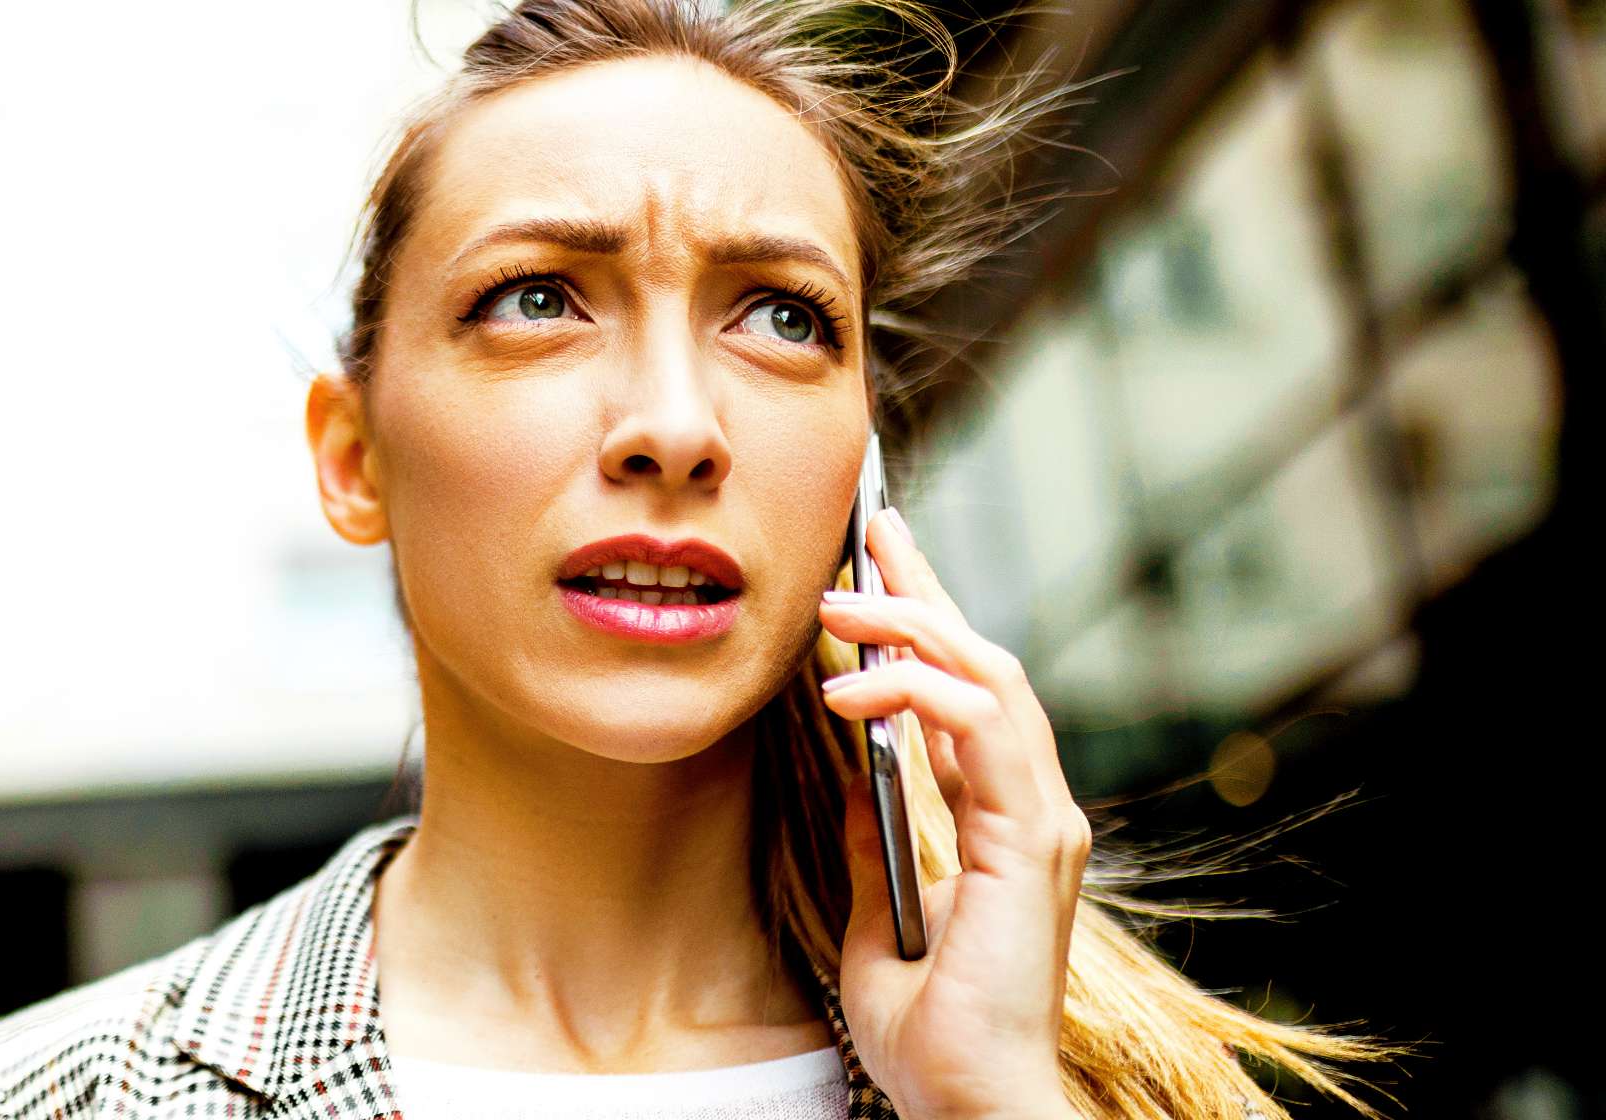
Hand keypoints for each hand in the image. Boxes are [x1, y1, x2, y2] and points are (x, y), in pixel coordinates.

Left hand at [816, 508, 1086, 1119]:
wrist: (971, 1098)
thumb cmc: (934, 1033)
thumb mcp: (879, 920)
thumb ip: (876, 845)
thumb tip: (854, 782)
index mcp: (1001, 822)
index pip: (964, 692)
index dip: (926, 617)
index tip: (879, 559)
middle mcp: (1032, 809)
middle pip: (983, 662)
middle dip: (923, 591)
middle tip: (868, 532)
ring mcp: (1039, 822)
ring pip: (990, 678)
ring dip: (912, 627)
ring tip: (837, 606)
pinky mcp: (1030, 841)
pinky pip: (982, 732)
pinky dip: (918, 694)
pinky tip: (854, 690)